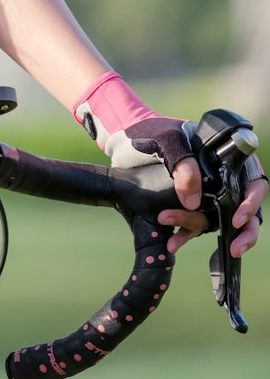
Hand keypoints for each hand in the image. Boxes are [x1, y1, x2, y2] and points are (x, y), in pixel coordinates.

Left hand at [74, 72, 265, 257]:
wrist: (124, 142)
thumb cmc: (152, 132)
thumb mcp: (167, 141)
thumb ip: (183, 165)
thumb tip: (193, 202)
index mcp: (225, 158)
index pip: (253, 182)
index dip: (251, 202)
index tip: (237, 218)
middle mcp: (220, 178)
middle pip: (243, 209)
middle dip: (243, 232)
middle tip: (235, 246)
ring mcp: (205, 194)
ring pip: (215, 220)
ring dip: (197, 230)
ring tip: (175, 240)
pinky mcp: (188, 206)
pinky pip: (193, 226)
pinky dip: (183, 236)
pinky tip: (172, 243)